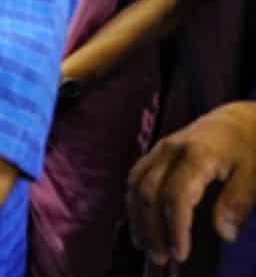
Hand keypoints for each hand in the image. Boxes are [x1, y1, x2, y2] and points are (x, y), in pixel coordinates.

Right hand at [127, 101, 255, 265]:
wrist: (235, 120)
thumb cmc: (247, 148)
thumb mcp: (252, 174)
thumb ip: (237, 202)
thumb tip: (224, 234)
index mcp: (197, 155)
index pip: (177, 195)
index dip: (176, 226)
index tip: (181, 254)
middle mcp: (171, 150)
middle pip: (149, 192)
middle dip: (151, 227)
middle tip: (160, 257)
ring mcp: (159, 150)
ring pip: (135, 185)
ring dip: (137, 217)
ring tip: (145, 245)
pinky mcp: (155, 153)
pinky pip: (135, 177)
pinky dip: (133, 202)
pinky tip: (140, 222)